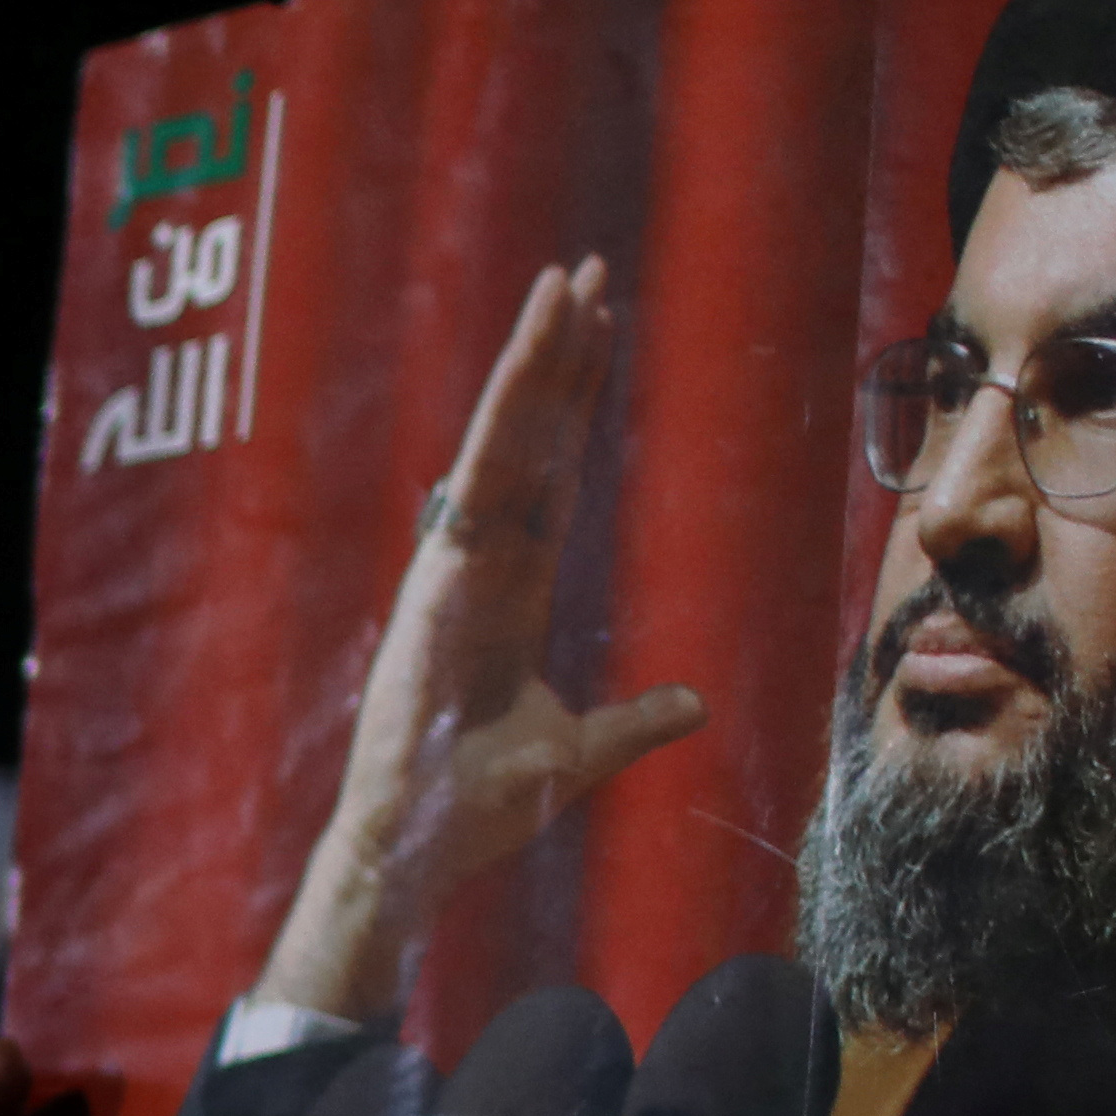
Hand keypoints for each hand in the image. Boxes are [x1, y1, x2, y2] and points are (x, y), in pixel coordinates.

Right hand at [247, 261, 709, 1022]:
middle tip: (588, 274)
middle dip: (560, 357)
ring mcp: (458, 559)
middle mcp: (479, 561)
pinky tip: (536, 348)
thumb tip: (693, 703)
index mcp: (506, 592)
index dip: (572, 411)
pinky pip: (488, 470)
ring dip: (539, 356)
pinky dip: (513, 404)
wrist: (422, 842)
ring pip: (508, 437)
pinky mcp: (445, 567)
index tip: (593, 342)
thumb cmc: (478, 804)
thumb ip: (635, 720)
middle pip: (531, 439)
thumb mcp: (580, 751)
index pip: (549, 481)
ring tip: (570, 280)